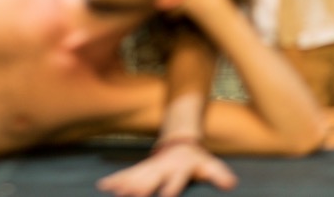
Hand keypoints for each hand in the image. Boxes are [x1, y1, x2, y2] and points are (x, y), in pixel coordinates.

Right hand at [97, 141, 236, 196]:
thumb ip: (219, 174)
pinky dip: (114, 180)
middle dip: (140, 187)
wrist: (180, 142)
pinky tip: (102, 187)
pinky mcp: (141, 169)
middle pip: (150, 178)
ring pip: (134, 176)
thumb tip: (231, 183)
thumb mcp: (210, 165)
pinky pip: (126, 175)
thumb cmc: (196, 159)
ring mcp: (149, 167)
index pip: (175, 179)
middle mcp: (162, 167)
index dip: (171, 187)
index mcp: (179, 167)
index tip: (166, 196)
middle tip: (130, 195)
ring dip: (122, 184)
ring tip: (112, 192)